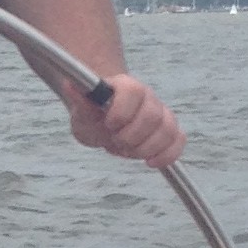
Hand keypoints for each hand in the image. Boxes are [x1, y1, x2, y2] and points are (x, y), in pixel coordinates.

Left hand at [64, 73, 182, 165]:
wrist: (104, 121)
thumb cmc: (93, 115)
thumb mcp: (81, 112)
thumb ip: (80, 101)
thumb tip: (68, 85)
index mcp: (126, 86)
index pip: (133, 91)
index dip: (121, 112)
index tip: (109, 125)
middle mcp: (148, 97)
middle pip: (152, 116)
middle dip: (132, 136)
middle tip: (116, 141)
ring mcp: (161, 114)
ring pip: (168, 130)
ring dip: (146, 148)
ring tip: (128, 151)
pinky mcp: (169, 131)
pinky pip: (178, 141)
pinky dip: (167, 155)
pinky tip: (150, 162)